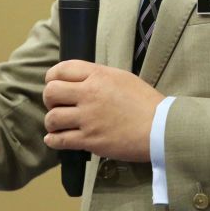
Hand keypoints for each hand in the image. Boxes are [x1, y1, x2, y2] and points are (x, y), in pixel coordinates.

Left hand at [42, 60, 164, 161]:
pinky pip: (60, 140)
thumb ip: (98, 76)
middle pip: (51, 92)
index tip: (54, 84)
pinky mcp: (90, 140)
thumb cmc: (145, 102)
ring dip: (52, 121)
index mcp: (98, 75)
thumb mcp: (121, 77)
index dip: (52, 77)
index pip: (61, 69)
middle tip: (57, 105)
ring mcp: (88, 118)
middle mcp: (89, 94)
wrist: (160, 127)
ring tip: (59, 124)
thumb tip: (79, 81)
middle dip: (49, 99)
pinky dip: (53, 140)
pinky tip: (55, 139)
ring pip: (52, 118)